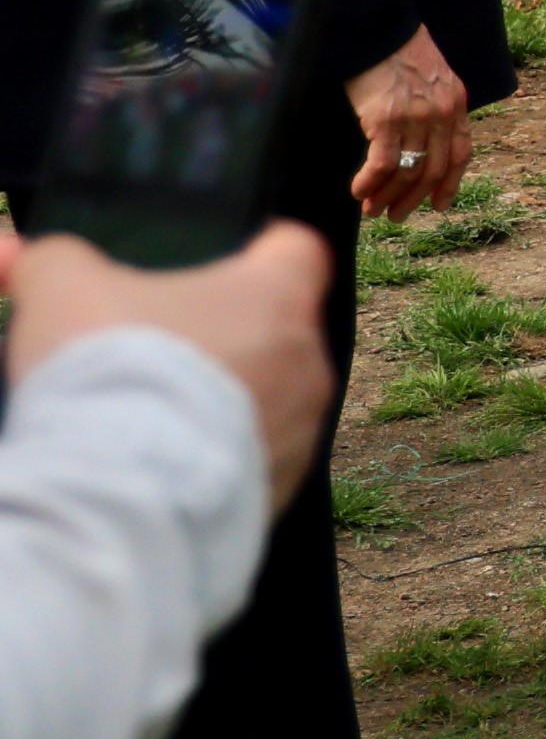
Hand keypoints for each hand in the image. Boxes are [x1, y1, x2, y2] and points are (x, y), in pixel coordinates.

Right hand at [1, 220, 333, 507]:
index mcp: (276, 296)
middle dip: (221, 333)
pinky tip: (165, 459)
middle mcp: (309, 360)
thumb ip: (62, 261)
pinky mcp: (284, 486)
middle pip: (275, 329)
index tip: (222, 258)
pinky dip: (217, 454)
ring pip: (271, 396)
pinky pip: (256, 457)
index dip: (259, 247)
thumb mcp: (62, 288)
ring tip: (153, 411)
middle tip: (158, 346)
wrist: (120, 491)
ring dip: (222, 398)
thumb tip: (43, 259)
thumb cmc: (109, 372)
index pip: (297, 248)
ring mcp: (303, 429)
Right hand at [347, 30, 469, 221]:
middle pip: (433, 169)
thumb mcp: (431, 79)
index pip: (460, 153)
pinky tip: (359, 191)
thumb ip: (434, 108)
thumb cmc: (397, 52)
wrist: (378, 27)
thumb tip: (421, 142)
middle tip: (396, 215)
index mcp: (456, 104)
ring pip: (407, 171)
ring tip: (372, 210)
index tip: (439, 205)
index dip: (449, 183)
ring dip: (388, 196)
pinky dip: (370, 182)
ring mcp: (415, 118)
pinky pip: (382, 163)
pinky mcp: (386, 119)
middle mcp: (441, 114)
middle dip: (414, 198)